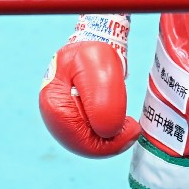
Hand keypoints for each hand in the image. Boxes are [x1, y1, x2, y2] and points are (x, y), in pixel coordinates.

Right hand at [39, 0, 140, 157]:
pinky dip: (109, 131)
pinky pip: (93, 134)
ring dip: (112, 137)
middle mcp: (53, 115)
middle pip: (85, 145)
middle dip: (113, 141)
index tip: (133, 128)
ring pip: (91, 142)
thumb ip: (102, 100)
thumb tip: (108, 131)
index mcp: (54, 104)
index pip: (82, 140)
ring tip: (129, 124)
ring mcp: (63, 117)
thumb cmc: (94, 52)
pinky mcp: (74, 117)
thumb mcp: (100, 68)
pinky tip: (120, 121)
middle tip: (135, 128)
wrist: (92, 43)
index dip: (110, 142)